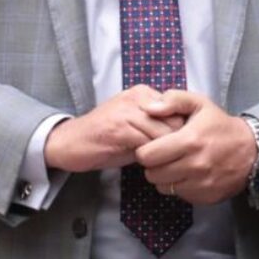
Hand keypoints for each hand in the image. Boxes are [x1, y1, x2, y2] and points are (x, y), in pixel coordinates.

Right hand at [43, 85, 186, 172]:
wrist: (70, 142)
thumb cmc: (105, 137)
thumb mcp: (135, 125)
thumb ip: (157, 125)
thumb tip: (189, 137)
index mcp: (142, 93)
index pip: (180, 111)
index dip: (185, 133)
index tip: (183, 149)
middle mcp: (137, 97)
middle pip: (176, 122)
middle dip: (178, 144)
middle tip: (174, 160)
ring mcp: (127, 110)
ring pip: (165, 134)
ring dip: (166, 154)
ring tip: (161, 164)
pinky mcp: (119, 127)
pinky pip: (149, 144)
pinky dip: (152, 158)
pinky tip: (146, 165)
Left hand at [133, 90, 256, 205]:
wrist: (252, 150)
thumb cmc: (220, 126)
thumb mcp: (198, 103)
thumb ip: (172, 100)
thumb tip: (148, 108)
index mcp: (189, 141)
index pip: (147, 155)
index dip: (145, 150)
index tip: (152, 146)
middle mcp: (196, 165)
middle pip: (152, 174)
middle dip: (153, 165)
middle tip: (162, 156)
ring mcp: (203, 184)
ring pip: (164, 187)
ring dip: (164, 177)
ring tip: (174, 164)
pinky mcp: (208, 197)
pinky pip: (180, 195)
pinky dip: (179, 186)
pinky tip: (187, 174)